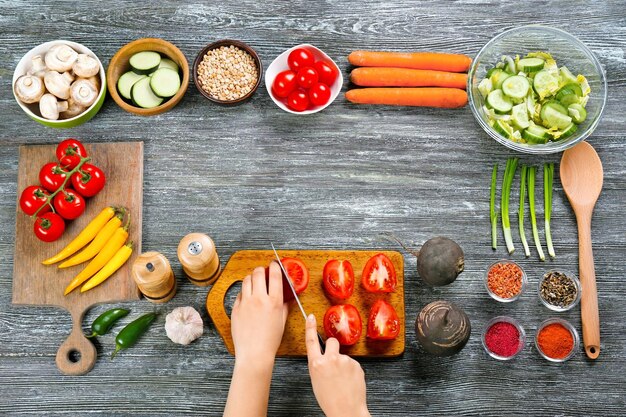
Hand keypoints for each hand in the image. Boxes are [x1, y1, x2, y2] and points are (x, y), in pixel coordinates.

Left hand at [224, 262, 288, 416]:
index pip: (274, 275)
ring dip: (251, 278)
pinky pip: (239, 294)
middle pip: (258, 273)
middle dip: (261, 269)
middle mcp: (259, 299)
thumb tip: (288, 298)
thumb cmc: (270, 340)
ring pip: (246, 280)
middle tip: (263, 271)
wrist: (254, 353)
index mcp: (274, 301)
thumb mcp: (282, 322)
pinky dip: (244, 291)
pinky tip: (247, 296)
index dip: (275, 266)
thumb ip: (285, 307)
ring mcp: (246, 303)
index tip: (275, 264)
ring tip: (254, 281)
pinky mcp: (236, 308)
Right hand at [306, 314, 369, 416]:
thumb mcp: (316, 380)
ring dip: (343, 364)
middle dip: (332, 347)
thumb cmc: (329, 400)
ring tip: (342, 380)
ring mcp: (345, 361)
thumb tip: (323, 357)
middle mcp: (330, 359)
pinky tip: (349, 381)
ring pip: (343, 356)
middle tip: (334, 360)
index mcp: (316, 364)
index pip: (311, 341)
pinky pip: (352, 363)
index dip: (310, 327)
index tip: (311, 317)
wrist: (346, 411)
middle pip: (331, 341)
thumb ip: (319, 365)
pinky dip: (351, 370)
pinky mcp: (356, 364)